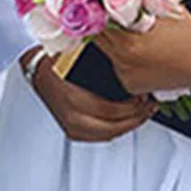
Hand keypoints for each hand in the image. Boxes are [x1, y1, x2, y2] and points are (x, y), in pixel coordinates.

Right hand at [27, 49, 158, 142]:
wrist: (38, 69)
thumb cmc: (58, 59)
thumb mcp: (80, 55)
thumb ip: (104, 58)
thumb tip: (130, 55)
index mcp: (74, 99)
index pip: (110, 111)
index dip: (132, 107)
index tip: (146, 96)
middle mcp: (72, 117)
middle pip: (112, 128)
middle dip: (136, 119)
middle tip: (151, 106)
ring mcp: (71, 127)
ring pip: (108, 135)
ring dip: (129, 126)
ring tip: (144, 113)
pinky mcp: (72, 131)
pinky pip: (100, 136)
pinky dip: (116, 129)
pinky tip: (127, 120)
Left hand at [96, 9, 190, 95]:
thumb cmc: (190, 34)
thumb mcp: (168, 6)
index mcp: (130, 43)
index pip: (99, 24)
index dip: (98, 9)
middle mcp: (124, 63)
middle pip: (98, 39)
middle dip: (102, 23)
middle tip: (107, 9)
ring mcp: (126, 77)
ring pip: (107, 52)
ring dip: (112, 39)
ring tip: (129, 28)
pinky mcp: (131, 86)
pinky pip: (118, 65)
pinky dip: (123, 54)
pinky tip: (140, 47)